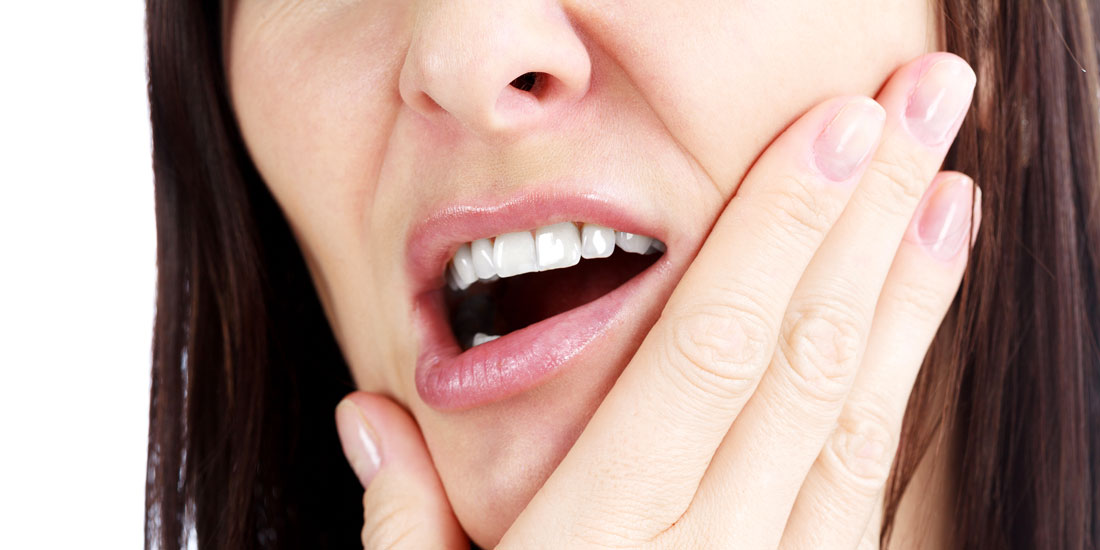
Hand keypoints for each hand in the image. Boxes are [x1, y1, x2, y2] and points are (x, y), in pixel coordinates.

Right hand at [335, 51, 979, 548]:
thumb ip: (404, 527)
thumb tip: (368, 415)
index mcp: (600, 542)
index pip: (706, 349)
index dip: (777, 230)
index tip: (834, 127)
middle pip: (804, 359)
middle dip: (869, 217)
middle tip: (925, 102)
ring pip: (857, 417)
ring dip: (909, 291)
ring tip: (947, 183)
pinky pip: (864, 489)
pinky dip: (898, 389)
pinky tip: (913, 312)